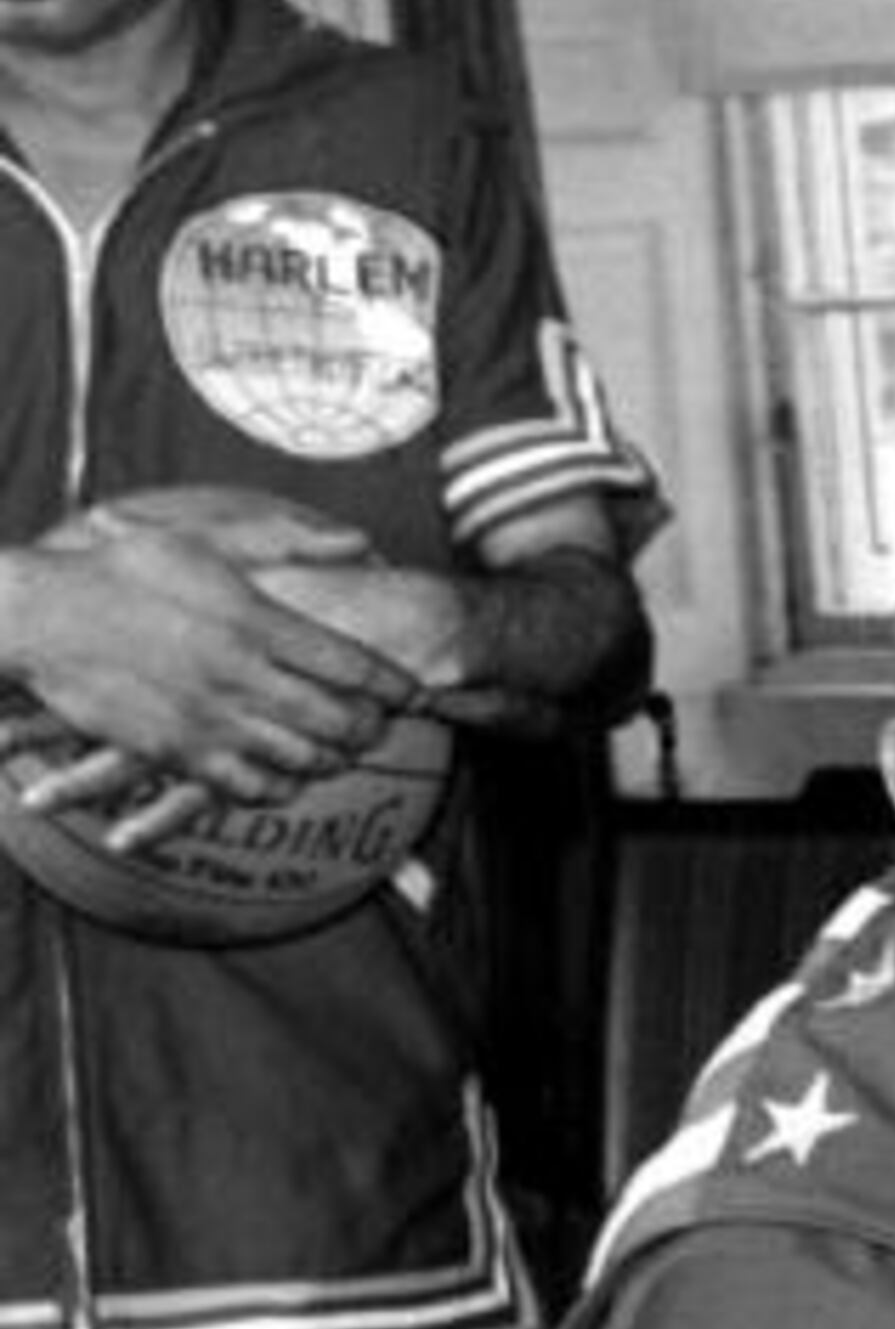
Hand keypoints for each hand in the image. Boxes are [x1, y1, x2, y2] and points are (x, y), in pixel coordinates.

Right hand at [3, 491, 416, 815]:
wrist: (42, 617)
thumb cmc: (124, 573)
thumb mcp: (207, 541)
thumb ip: (289, 543)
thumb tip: (360, 541)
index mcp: (257, 622)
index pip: (354, 665)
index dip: (397, 686)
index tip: (417, 693)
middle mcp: (242, 676)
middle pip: (341, 720)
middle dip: (375, 728)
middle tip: (384, 726)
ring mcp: (210, 719)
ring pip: (304, 759)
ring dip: (336, 759)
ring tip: (345, 751)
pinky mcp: (176, 753)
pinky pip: (250, 787)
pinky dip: (283, 787)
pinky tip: (290, 777)